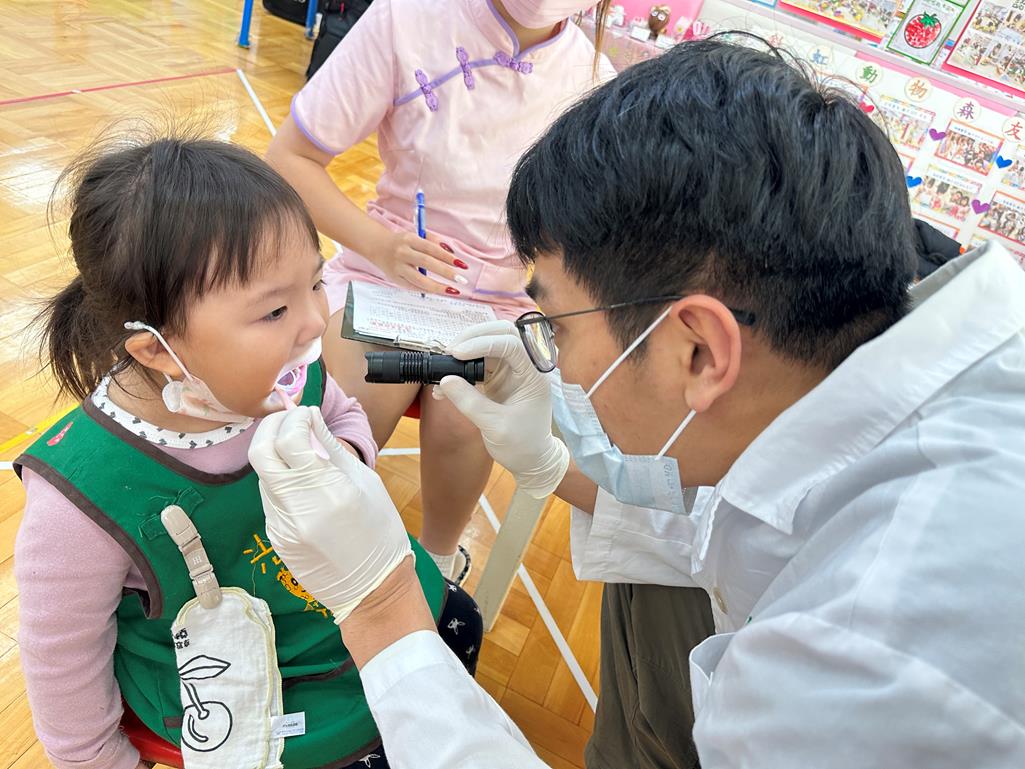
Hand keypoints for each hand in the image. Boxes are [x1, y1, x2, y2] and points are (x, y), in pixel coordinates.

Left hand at [248, 406, 412, 622]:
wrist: (372, 588)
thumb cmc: (380, 531)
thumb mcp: (365, 482)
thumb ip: (332, 448)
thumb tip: (311, 417)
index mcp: (328, 490)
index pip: (290, 438)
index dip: (294, 417)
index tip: (305, 413)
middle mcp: (299, 507)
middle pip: (260, 452)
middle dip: (270, 427)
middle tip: (287, 420)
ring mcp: (282, 525)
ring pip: (263, 475)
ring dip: (276, 455)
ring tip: (300, 453)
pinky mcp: (276, 538)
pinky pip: (270, 499)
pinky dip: (281, 483)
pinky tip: (302, 486)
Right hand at [375, 230, 467, 294]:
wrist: (378, 247)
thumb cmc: (403, 242)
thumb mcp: (417, 236)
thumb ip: (433, 241)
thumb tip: (451, 252)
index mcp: (410, 240)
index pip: (431, 248)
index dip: (447, 257)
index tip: (461, 265)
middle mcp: (403, 253)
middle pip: (427, 263)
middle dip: (446, 272)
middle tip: (461, 279)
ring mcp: (398, 267)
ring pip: (419, 279)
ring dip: (437, 286)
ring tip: (452, 290)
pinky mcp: (395, 279)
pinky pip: (413, 287)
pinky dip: (427, 290)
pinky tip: (438, 290)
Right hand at [434, 321, 568, 497]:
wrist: (532, 460)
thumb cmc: (522, 446)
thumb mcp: (495, 427)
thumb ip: (470, 402)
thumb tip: (445, 381)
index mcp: (534, 376)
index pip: (511, 344)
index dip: (483, 343)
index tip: (457, 354)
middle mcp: (525, 367)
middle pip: (503, 332)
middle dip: (475, 336)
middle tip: (450, 351)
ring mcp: (512, 371)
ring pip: (490, 343)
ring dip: (466, 348)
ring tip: (445, 363)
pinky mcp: (499, 378)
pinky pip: (480, 362)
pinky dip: (463, 366)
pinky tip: (446, 381)